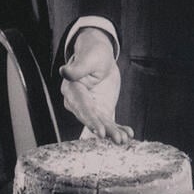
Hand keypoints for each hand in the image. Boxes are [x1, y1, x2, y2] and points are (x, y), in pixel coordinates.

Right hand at [59, 28, 133, 143]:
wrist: (99, 56)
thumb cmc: (92, 53)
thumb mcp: (88, 58)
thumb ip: (77, 68)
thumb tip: (64, 71)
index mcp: (72, 90)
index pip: (82, 108)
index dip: (91, 120)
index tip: (101, 131)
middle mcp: (78, 103)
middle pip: (91, 119)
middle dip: (104, 130)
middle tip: (117, 140)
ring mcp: (90, 108)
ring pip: (101, 122)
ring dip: (112, 132)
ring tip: (124, 140)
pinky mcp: (100, 109)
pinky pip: (108, 121)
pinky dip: (118, 128)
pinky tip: (128, 134)